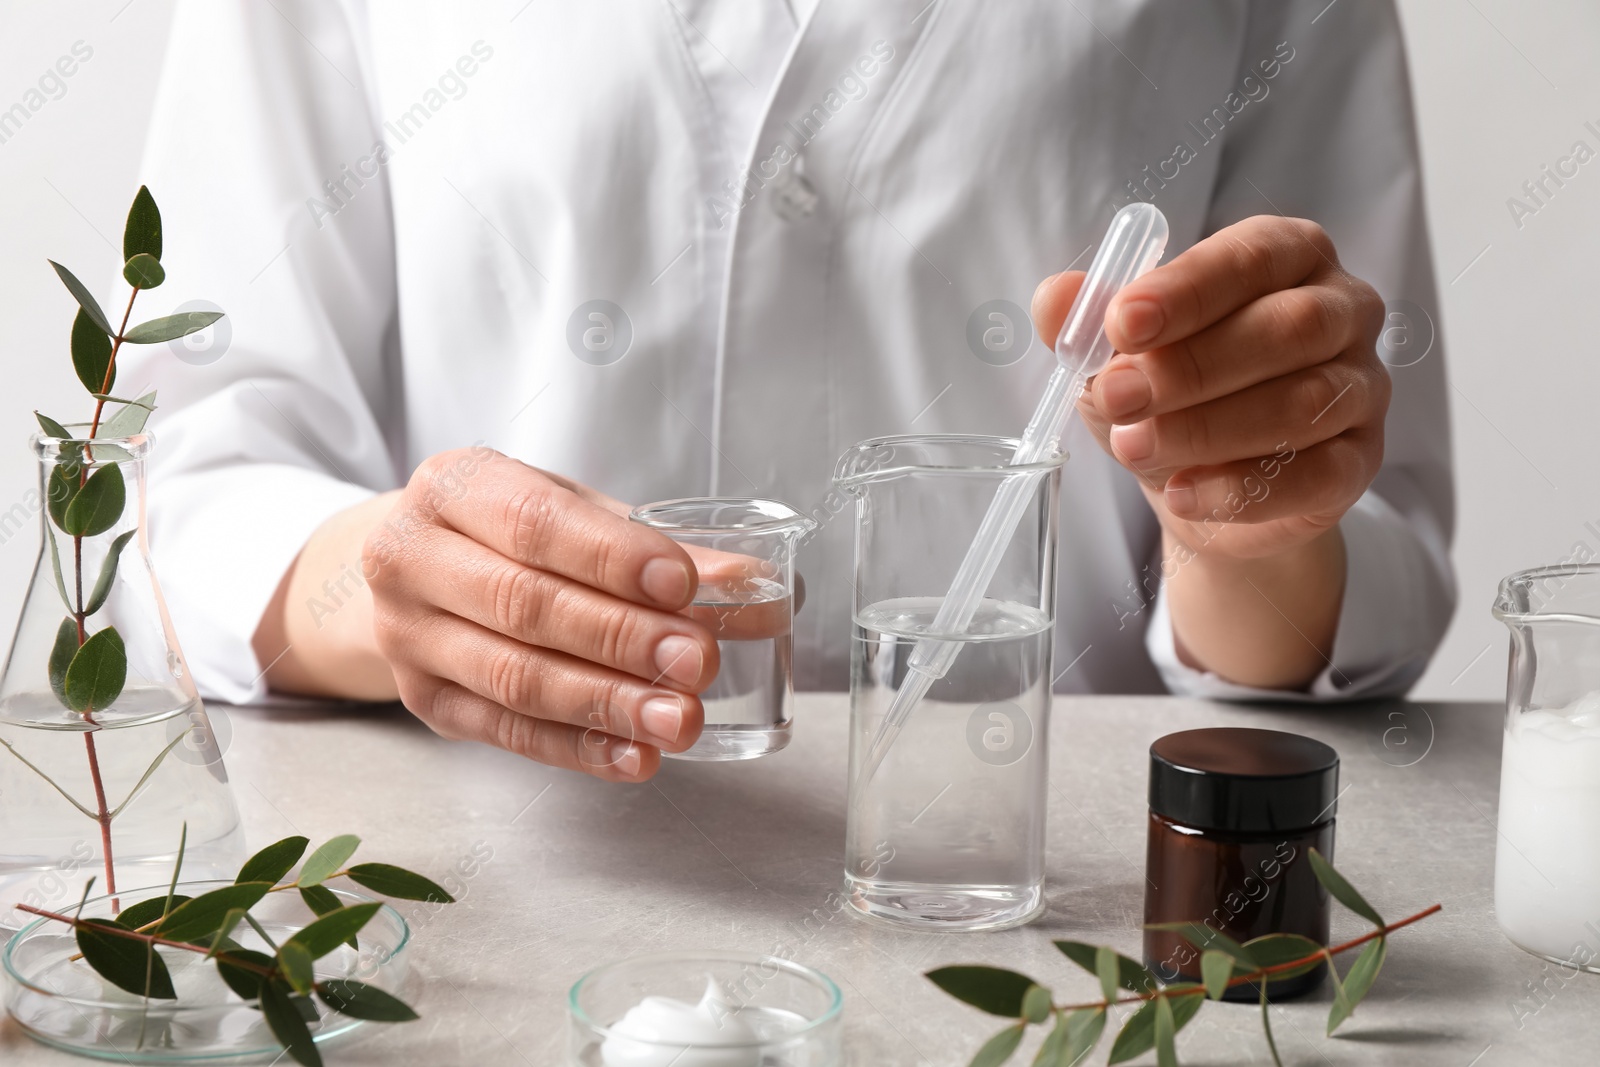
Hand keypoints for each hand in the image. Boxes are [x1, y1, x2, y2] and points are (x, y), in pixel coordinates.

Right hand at [362, 448, 727, 781]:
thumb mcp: (577, 514)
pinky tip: (636, 755)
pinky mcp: (425, 701)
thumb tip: (759, 589)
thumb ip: (662, 550)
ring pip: (515, 678)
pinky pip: (507, 732)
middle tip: (700, 660)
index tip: (684, 583)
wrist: (414, 570)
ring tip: (682, 718)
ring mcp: (408, 635)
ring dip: (608, 703)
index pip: (535, 523)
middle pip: (525, 604)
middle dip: (622, 637)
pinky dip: (579, 748)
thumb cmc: (509, 533)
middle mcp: (412, 556)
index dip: (612, 557)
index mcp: (454, 487)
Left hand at [1033, 215, 1387, 559]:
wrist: (1204, 485)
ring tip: (1130, 447)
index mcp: (1287, 256)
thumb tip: (1054, 298)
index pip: (1250, 258)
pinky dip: (1239, 489)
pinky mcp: (1360, 461)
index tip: (1122, 322)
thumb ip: (1089, 320)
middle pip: (1288, 328)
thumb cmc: (1170, 393)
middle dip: (1191, 366)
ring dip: (1206, 429)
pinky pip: (1317, 475)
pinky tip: (1180, 493)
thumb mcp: (1120, 353)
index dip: (1186, 290)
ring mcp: (1362, 386)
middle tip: (1115, 394)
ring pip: (1303, 403)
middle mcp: (1341, 310)